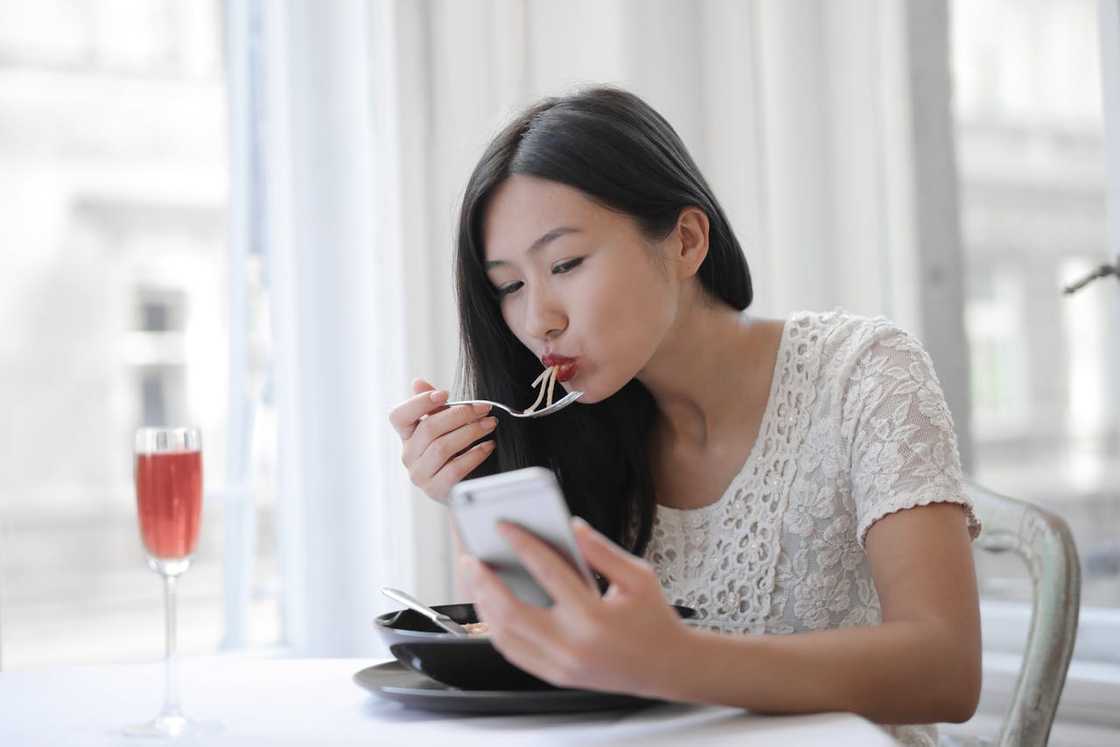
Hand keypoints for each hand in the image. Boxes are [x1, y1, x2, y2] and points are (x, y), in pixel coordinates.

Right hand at [388, 378, 496, 501]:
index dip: (418, 403)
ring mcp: (419, 475)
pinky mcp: (435, 490)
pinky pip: (455, 469)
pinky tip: (488, 446)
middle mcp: (408, 455)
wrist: (463, 487)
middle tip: (484, 408)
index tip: (445, 394)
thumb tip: (418, 382)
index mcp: (407, 436)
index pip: (398, 416)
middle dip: (460, 414)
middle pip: (428, 429)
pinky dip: (474, 454)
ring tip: (490, 424)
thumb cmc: (454, 451)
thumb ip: (433, 406)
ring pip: (442, 447)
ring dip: (471, 432)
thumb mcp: (445, 426)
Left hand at [460, 517, 689, 697]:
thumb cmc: (653, 619)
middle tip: (469, 557)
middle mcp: (572, 645)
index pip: (548, 572)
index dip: (522, 543)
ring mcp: (560, 665)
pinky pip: (513, 652)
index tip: (503, 525)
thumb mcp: (638, 576)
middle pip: (511, 610)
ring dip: (483, 604)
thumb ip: (602, 550)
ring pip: (505, 635)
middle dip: (483, 580)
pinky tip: (491, 604)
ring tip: (475, 578)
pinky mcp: (554, 675)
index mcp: (593, 616)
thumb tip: (571, 525)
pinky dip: (496, 627)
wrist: (668, 668)